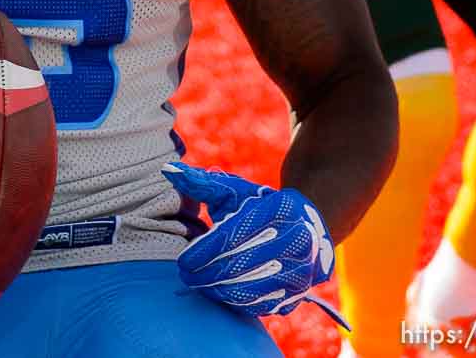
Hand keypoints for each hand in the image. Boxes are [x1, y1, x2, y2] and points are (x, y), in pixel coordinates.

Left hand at [163, 162, 339, 322]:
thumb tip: (169, 170)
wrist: (307, 226)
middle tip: (184, 275)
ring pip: (249, 288)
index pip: (233, 236)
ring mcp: (299, 270)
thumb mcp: (235, 190)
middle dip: (206, 273)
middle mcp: (295, 240)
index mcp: (278, 209)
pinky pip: (261, 304)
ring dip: (217, 290)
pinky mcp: (297, 294)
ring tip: (198, 283)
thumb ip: (202, 182)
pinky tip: (218, 294)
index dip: (204, 251)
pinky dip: (236, 302)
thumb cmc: (259, 205)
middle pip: (239, 265)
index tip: (182, 260)